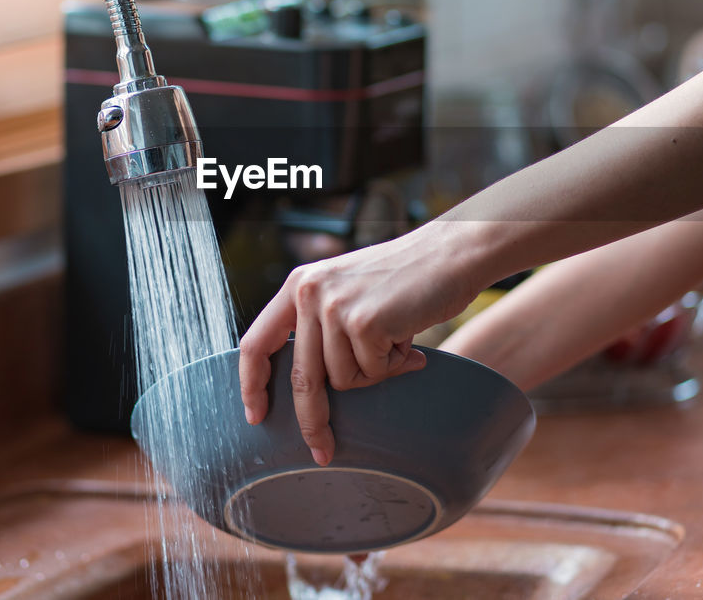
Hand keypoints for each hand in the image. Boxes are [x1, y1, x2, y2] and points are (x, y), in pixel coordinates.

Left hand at [238, 224, 484, 465]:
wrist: (450, 253)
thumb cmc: (404, 279)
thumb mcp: (346, 292)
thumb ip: (323, 327)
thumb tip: (313, 389)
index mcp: (298, 285)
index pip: (257, 342)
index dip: (252, 383)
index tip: (254, 415)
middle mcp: (309, 292)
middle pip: (301, 377)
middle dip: (312, 420)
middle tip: (322, 450)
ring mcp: (335, 307)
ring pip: (344, 380)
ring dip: (375, 370)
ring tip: (395, 336)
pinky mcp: (364, 322)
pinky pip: (373, 372)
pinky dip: (395, 363)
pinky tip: (407, 333)